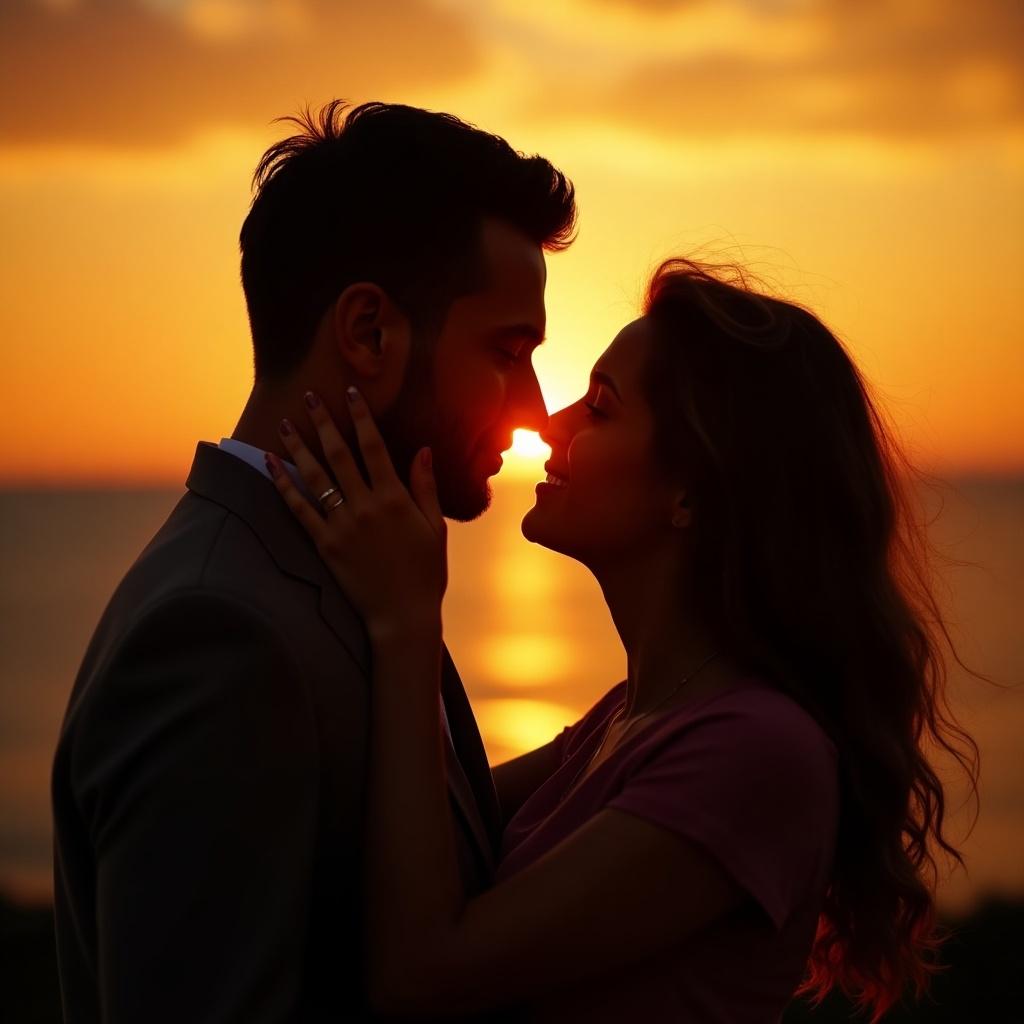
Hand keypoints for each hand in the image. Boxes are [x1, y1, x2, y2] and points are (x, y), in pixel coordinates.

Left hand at [266, 387, 446, 640]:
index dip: (361, 417)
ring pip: (314, 477)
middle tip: (309, 396)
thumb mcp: (435, 528)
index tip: (350, 392)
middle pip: (339, 454)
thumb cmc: (425, 573)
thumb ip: (425, 487)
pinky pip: (299, 509)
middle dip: (323, 422)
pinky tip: (270, 465)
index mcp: (394, 499)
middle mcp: (365, 506)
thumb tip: (422, 449)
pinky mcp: (325, 545)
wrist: (402, 615)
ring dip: (298, 447)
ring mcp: (342, 525)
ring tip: (284, 423)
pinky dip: (283, 485)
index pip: (374, 447)